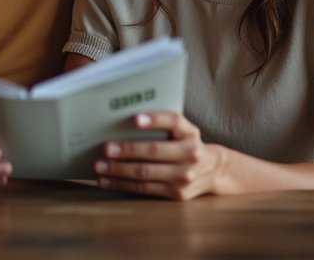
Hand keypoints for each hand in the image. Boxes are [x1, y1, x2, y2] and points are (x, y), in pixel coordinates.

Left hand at [94, 112, 222, 199]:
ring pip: (145, 173)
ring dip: (119, 170)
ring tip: (100, 165)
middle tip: (106, 148)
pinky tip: (107, 180)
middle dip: (127, 150)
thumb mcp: (183, 130)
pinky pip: (144, 189)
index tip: (134, 118)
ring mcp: (184, 176)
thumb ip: (163, 124)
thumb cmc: (187, 143)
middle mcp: (190, 154)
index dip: (154, 119)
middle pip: (154, 151)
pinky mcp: (176, 194)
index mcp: (190, 132)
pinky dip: (122, 184)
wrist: (213, 170)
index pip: (173, 121)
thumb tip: (124, 122)